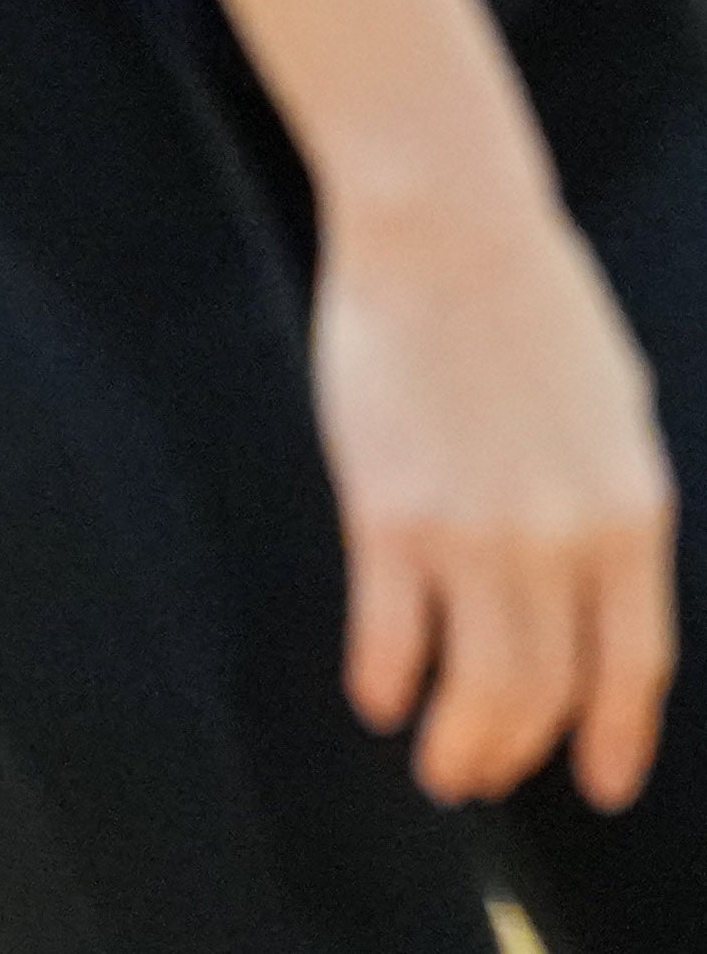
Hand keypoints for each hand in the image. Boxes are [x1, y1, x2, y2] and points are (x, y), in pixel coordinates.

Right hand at [318, 177, 675, 806]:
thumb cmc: (531, 302)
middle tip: (483, 777)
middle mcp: (566, 543)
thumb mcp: (616, 414)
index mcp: (634, 515)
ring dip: (458, 742)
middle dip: (515, 751)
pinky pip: (391, 631)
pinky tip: (378, 697)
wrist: (445, 228)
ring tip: (438, 765)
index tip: (597, 783)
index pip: (634, 666)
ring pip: (478, 684)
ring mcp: (477, 532)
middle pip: (547, 690)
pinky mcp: (390, 511)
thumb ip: (613, 503)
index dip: (615, 738)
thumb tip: (592, 573)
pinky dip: (386, 679)